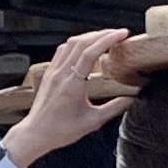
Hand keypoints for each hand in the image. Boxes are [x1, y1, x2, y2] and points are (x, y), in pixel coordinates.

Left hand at [5, 30, 133, 166]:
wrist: (35, 133)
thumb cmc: (61, 130)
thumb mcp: (93, 121)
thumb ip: (114, 108)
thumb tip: (132, 98)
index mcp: (72, 83)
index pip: (90, 52)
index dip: (108, 39)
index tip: (122, 34)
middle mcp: (61, 73)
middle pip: (81, 42)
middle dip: (102, 34)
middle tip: (118, 33)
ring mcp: (52, 72)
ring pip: (70, 44)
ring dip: (89, 36)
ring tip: (105, 37)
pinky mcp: (48, 73)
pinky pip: (62, 51)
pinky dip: (76, 44)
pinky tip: (86, 47)